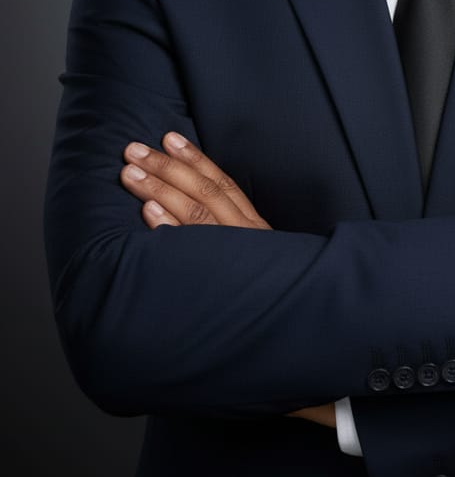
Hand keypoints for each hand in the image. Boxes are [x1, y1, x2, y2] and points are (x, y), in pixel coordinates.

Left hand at [121, 138, 337, 427]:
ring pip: (199, 215)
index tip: (169, 138)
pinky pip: (198, 251)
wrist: (301, 339)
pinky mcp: (229, 283)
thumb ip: (231, 240)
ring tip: (131, 175)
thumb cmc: (273, 301)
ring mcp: (240, 259)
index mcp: (254, 230)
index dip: (196, 159)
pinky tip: (148, 215)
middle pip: (206, 193)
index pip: (223, 185)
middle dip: (168, 168)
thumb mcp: (257, 262)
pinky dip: (171, 230)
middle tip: (134, 150)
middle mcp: (249, 238)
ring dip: (162, 190)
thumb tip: (188, 218)